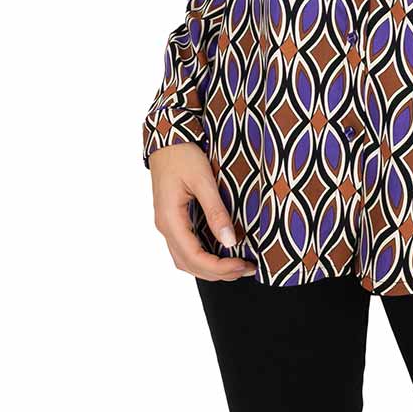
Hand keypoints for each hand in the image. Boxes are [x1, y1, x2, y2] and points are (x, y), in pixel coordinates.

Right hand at [149, 142, 256, 280]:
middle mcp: (165, 226)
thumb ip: (215, 211)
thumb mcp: (203, 180)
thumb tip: (230, 241)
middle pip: (189, 264)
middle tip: (247, 268)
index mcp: (170, 219)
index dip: (219, 267)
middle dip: (218, 272)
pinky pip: (185, 247)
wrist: (167, 139)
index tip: (243, 265)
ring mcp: (167, 223)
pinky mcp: (173, 218)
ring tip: (237, 266)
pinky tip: (221, 253)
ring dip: (210, 268)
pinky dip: (203, 257)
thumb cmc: (183, 155)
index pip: (194, 257)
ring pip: (185, 259)